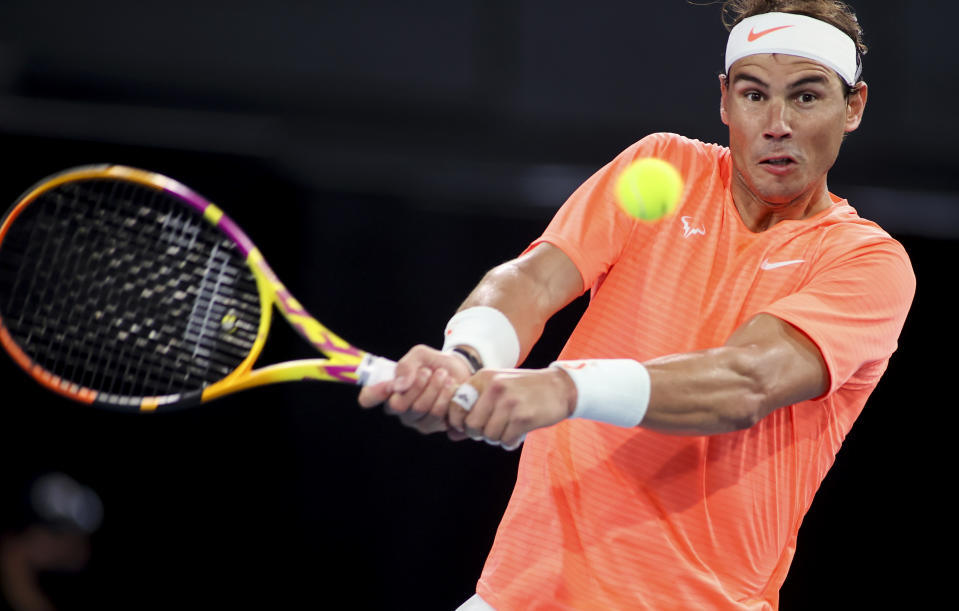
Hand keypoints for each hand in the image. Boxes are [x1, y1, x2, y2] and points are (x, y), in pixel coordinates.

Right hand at [358, 344, 472, 437]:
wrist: (460, 371)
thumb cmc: (434, 363)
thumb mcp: (420, 355)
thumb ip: (407, 366)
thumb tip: (399, 385)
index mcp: (388, 390)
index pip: (368, 398)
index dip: (374, 393)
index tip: (390, 384)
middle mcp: (397, 408)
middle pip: (398, 405)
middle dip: (417, 386)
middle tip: (428, 371)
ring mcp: (414, 420)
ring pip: (420, 409)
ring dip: (434, 388)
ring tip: (443, 375)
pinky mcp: (432, 426)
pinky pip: (437, 415)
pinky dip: (446, 396)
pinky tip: (450, 386)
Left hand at [448, 367, 576, 448]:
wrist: (560, 387)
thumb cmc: (524, 391)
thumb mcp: (497, 391)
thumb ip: (474, 410)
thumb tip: (451, 434)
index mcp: (483, 378)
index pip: (456, 406)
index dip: (460, 422)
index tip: (471, 426)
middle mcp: (494, 388)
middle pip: (472, 425)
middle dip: (481, 433)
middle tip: (494, 429)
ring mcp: (509, 402)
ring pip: (489, 435)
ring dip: (498, 438)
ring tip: (509, 428)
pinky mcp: (523, 417)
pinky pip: (505, 440)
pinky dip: (510, 442)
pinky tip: (518, 433)